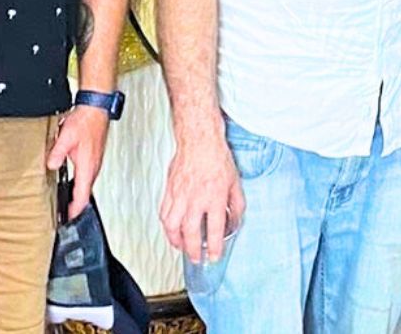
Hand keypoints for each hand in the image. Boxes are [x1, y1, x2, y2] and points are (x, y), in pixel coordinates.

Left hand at [46, 104, 110, 218]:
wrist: (96, 108)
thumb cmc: (86, 121)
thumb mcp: (66, 137)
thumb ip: (57, 153)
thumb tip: (51, 165)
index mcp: (88, 166)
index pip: (82, 196)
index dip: (75, 210)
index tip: (68, 219)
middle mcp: (94, 166)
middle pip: (85, 193)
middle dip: (76, 205)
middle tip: (66, 215)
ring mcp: (95, 161)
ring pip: (87, 184)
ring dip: (78, 194)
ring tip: (69, 203)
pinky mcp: (94, 156)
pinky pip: (87, 176)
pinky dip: (80, 184)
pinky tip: (73, 182)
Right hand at [160, 127, 244, 264]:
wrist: (199, 140)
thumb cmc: (217, 158)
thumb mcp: (235, 181)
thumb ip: (236, 204)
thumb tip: (236, 219)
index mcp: (214, 196)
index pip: (215, 229)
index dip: (215, 246)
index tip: (214, 256)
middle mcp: (195, 199)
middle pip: (191, 232)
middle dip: (193, 250)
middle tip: (196, 258)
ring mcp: (180, 195)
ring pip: (172, 226)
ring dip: (176, 241)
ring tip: (182, 247)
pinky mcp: (169, 191)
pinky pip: (163, 214)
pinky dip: (166, 226)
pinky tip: (171, 229)